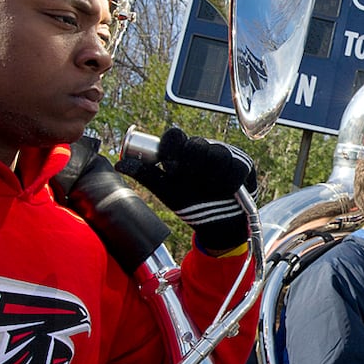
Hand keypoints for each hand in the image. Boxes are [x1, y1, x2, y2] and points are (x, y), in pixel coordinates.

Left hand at [115, 127, 256, 251]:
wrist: (219, 226)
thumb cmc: (191, 206)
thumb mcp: (167, 192)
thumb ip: (147, 175)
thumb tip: (120, 164)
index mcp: (183, 152)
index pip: (175, 136)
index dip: (171, 146)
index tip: (169, 164)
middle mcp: (204, 148)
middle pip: (196, 143)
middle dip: (192, 165)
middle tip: (192, 182)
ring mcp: (226, 154)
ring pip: (217, 153)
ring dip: (211, 176)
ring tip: (211, 189)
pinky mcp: (244, 163)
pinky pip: (236, 166)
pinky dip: (229, 181)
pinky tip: (226, 190)